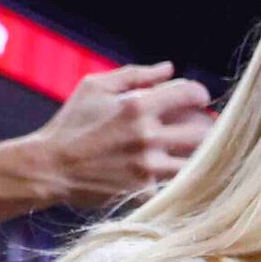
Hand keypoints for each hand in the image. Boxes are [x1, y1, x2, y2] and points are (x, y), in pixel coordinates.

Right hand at [27, 63, 211, 210]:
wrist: (51, 168)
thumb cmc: (72, 124)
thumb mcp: (95, 88)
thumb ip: (135, 75)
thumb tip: (169, 68)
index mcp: (137, 107)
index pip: (190, 94)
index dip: (201, 94)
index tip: (200, 100)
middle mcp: (147, 137)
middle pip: (204, 132)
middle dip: (209, 127)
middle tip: (205, 127)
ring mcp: (148, 168)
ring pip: (198, 162)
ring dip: (203, 155)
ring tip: (197, 150)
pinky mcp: (145, 193)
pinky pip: (178, 186)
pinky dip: (184, 179)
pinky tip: (183, 174)